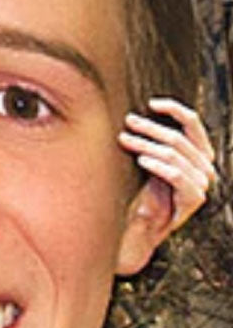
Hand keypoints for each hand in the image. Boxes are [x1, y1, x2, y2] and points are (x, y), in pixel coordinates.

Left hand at [118, 97, 216, 230]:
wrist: (147, 223)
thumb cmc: (146, 186)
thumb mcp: (151, 158)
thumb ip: (153, 139)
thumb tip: (134, 114)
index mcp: (199, 152)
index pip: (193, 123)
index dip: (173, 109)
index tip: (150, 103)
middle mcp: (204, 165)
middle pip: (176, 138)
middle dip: (149, 127)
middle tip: (127, 121)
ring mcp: (202, 182)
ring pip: (172, 155)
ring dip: (145, 144)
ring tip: (124, 139)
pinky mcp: (194, 198)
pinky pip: (176, 175)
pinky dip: (157, 165)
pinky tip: (141, 160)